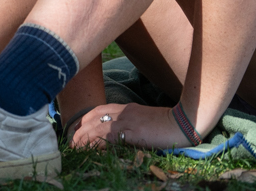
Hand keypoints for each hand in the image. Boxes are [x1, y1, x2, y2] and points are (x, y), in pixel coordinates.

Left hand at [69, 103, 189, 149]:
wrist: (185, 121)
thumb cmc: (168, 125)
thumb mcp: (145, 121)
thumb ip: (131, 125)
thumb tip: (118, 135)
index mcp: (126, 108)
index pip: (98, 110)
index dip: (84, 119)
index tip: (75, 129)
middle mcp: (124, 111)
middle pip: (94, 117)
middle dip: (80, 129)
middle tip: (70, 142)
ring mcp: (128, 120)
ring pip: (98, 126)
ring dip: (84, 137)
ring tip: (75, 148)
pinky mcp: (134, 131)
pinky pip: (110, 135)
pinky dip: (98, 142)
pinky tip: (91, 149)